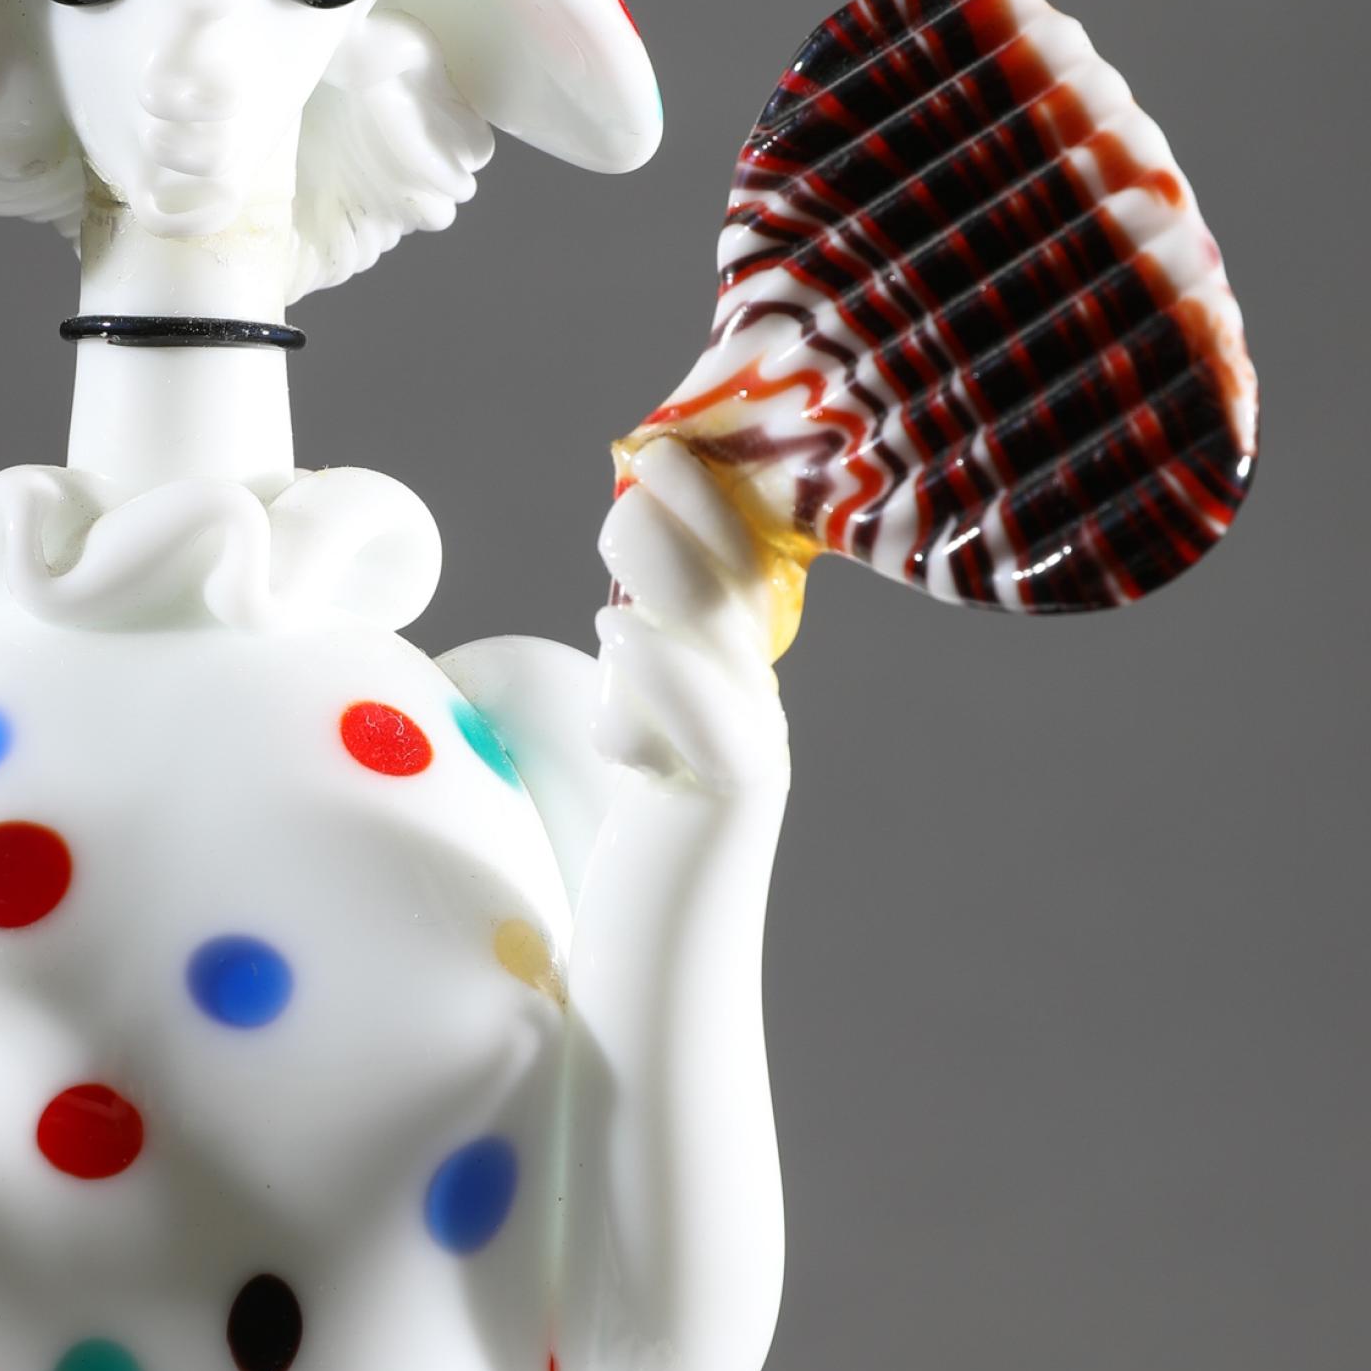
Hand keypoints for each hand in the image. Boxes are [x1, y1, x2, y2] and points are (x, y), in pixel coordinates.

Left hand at [592, 436, 789, 799]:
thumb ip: (643, 646)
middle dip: (696, 514)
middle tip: (645, 470)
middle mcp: (753, 698)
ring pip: (719, 638)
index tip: (658, 448)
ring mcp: (749, 743)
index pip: (735, 568)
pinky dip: (664, 665)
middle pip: (736, 589)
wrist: (671, 923)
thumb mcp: (635, 708)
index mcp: (735, 670)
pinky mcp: (728, 792)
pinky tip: (617, 625)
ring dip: (671, 565)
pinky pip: (710, 720)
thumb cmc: (644, 808)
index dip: (705, 504)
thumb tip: (625, 557)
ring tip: (621, 521)